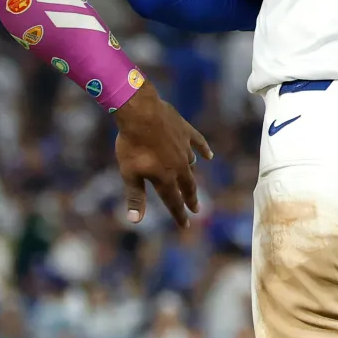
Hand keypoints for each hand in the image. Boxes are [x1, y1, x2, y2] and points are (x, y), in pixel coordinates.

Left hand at [113, 82, 213, 227]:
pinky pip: (198, 143)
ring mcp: (184, 148)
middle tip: (197, 209)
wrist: (141, 112)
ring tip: (191, 179)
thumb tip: (135, 221)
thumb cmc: (132, 144)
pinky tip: (208, 155)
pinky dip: (203, 150)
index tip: (186, 225)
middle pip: (187, 186)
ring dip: (191, 174)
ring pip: (191, 165)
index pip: (174, 202)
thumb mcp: (129, 173)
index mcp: (165, 178)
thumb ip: (135, 197)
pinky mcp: (186, 132)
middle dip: (191, 199)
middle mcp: (178, 166)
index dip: (179, 215)